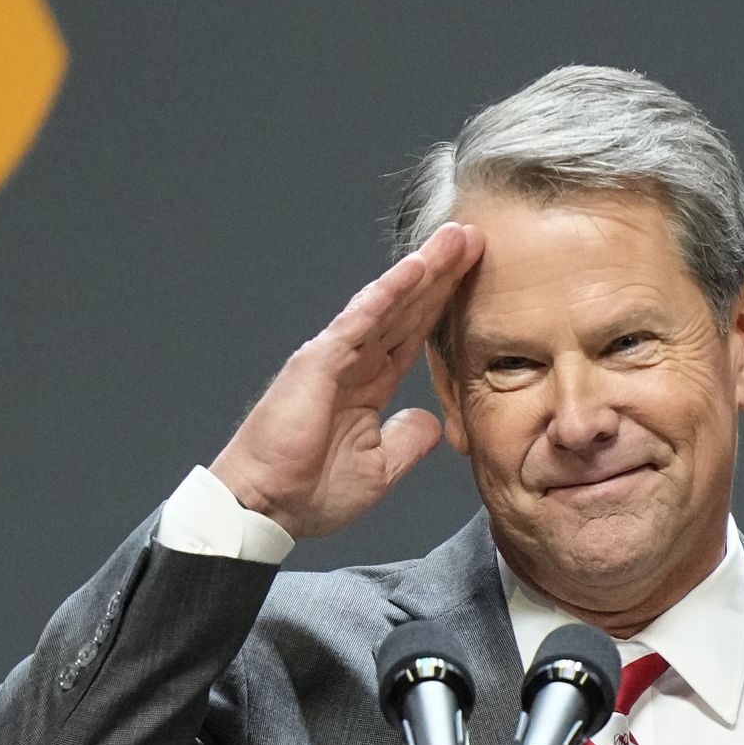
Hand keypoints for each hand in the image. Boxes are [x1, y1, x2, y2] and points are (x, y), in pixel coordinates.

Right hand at [209, 222, 483, 537]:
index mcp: (367, 384)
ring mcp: (335, 356)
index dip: (443, 303)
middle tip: (472, 237)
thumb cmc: (308, 492)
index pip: (413, 333)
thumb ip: (407, 442)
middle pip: (406, 308)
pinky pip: (360, 320)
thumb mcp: (379, 470)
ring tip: (454, 238)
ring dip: (422, 269)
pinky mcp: (318, 361)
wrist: (268, 507)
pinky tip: (414, 269)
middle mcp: (353, 362)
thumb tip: (431, 420)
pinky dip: (387, 293)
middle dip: (440, 272)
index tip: (475, 275)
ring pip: (387, 303)